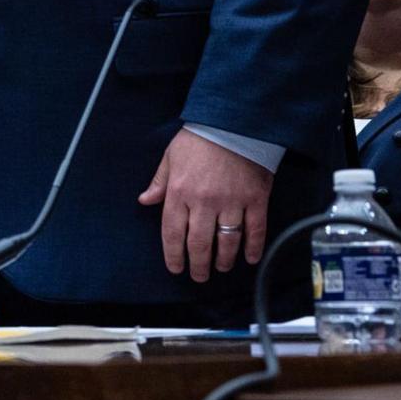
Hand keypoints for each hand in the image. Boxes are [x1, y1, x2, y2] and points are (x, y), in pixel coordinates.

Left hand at [136, 129, 272, 281]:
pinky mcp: (255, 199)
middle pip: (199, 244)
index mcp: (179, 192)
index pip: (173, 233)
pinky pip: (255, 230)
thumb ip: (159, 182)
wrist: (234, 123)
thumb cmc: (199, 138)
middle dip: (198, 265)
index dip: (173, 255)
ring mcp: (232, 202)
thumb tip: (145, 201)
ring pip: (227, 241)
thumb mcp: (170, 157)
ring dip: (223, 260)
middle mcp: (204, 202)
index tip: (176, 268)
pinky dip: (254, 248)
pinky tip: (251, 259)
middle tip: (199, 276)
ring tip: (220, 268)